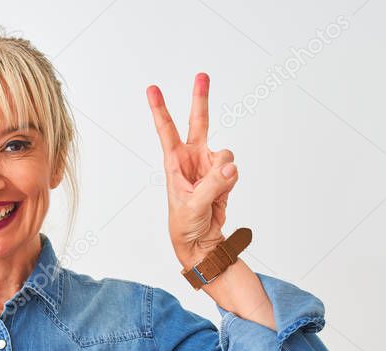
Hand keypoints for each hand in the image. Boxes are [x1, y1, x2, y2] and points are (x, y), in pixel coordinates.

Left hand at [146, 73, 238, 269]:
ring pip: (225, 152)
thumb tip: (230, 165)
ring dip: (224, 170)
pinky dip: (231, 180)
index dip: (160, 109)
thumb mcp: (193, 205)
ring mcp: (209, 165)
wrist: (201, 240)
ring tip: (213, 192)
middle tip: (202, 75)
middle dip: (200, 99)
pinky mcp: (223, 174)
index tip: (152, 89)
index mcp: (174, 163)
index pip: (166, 131)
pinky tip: (220, 194)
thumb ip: (213, 184)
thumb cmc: (185, 224)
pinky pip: (233, 169)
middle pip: (198, 122)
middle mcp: (192, 159)